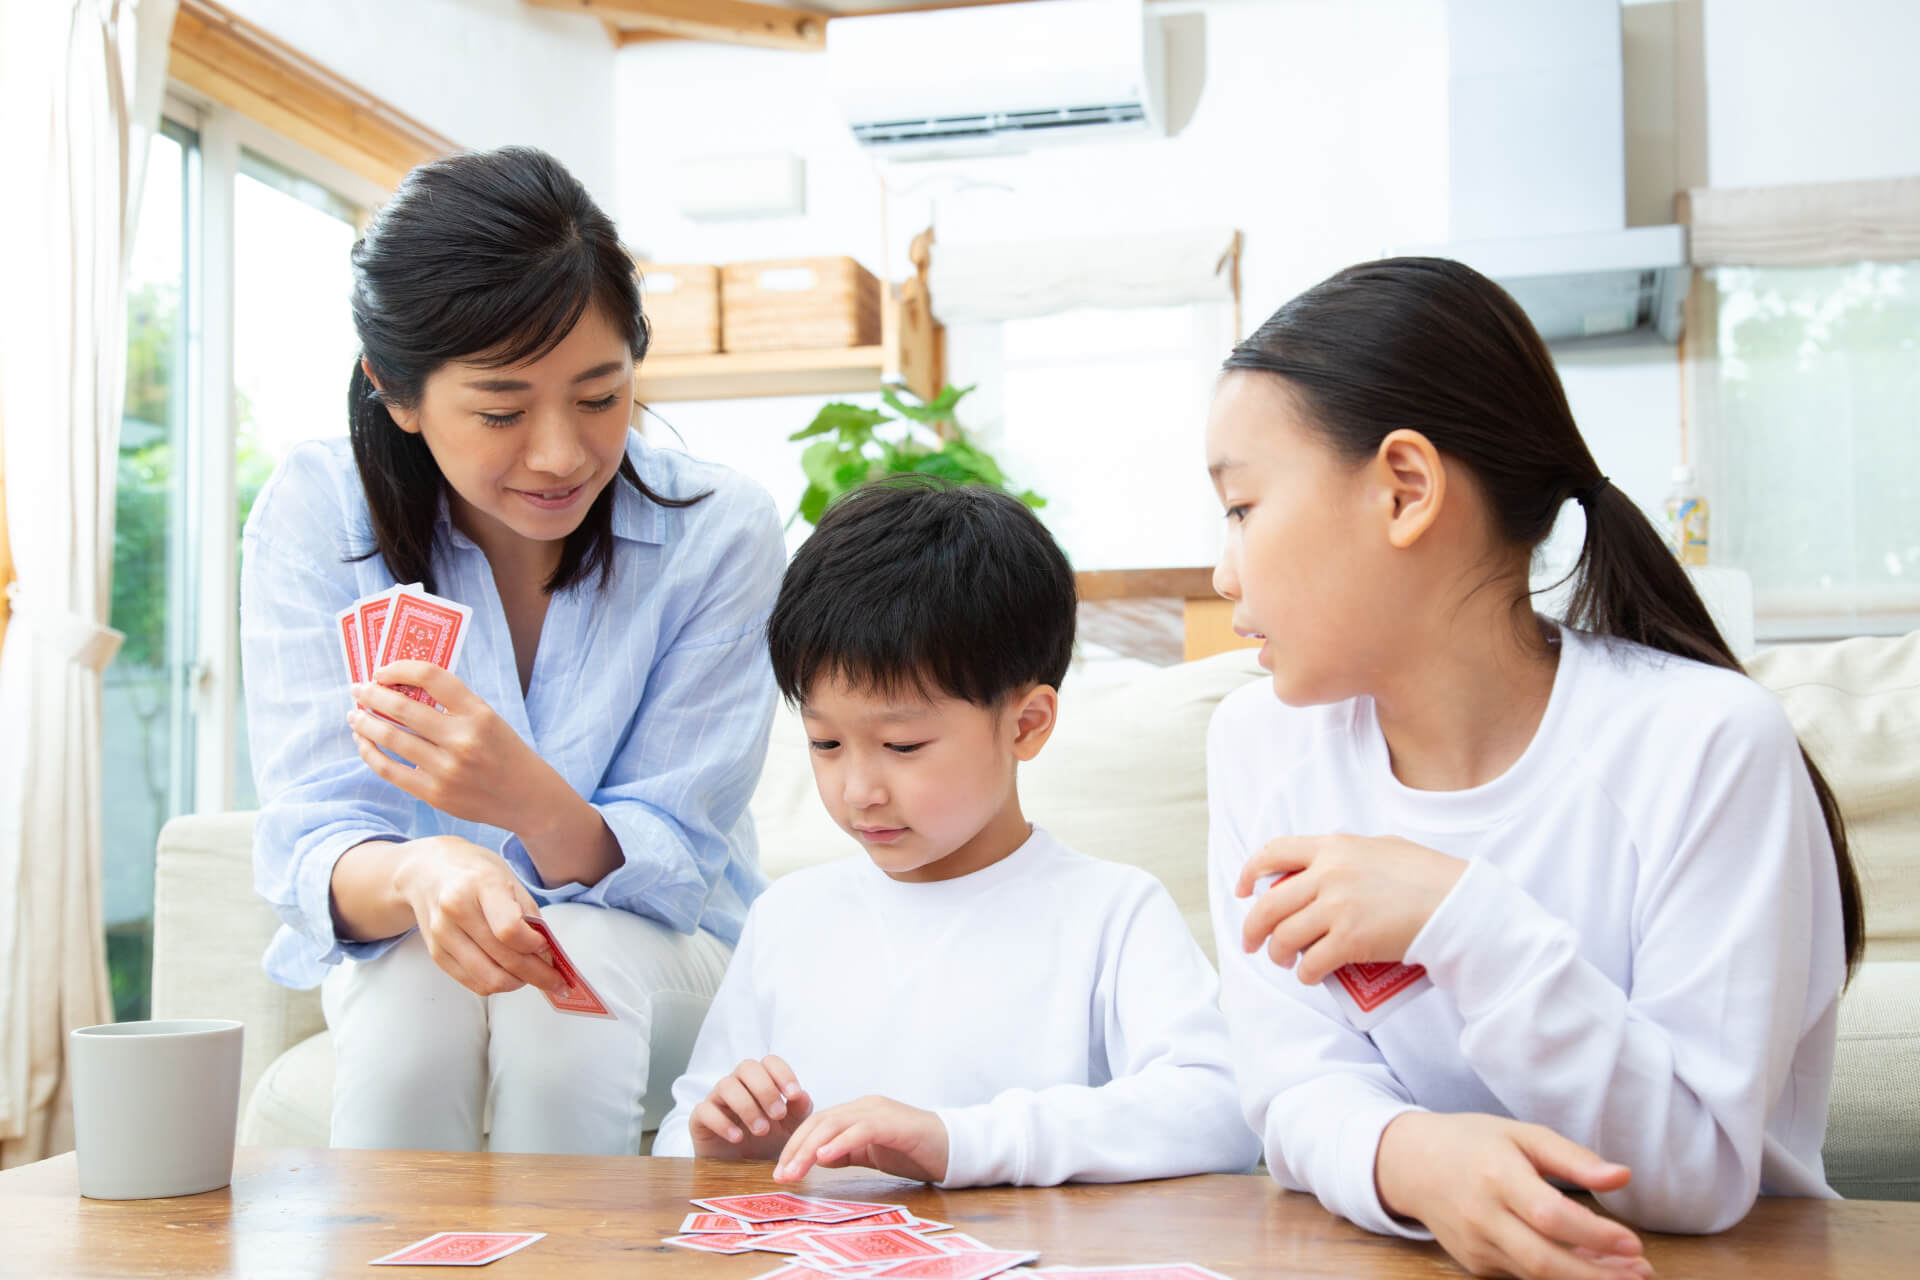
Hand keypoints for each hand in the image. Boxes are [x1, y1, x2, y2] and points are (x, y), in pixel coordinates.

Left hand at [348, 661, 564, 832]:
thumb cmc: (502, 750)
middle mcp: (463, 739)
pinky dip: (370, 753)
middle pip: (402, 708)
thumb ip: (451, 704)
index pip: (432, 676)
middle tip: (357, 689)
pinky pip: (390, 770)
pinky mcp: (435, 794)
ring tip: (355, 715)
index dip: (400, 668)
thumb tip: (398, 687)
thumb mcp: (487, 718)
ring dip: (365, 723)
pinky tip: (363, 742)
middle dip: (372, 695)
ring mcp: (447, 769)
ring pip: (390, 739)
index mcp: (478, 713)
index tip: (382, 671)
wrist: (526, 796)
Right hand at [393, 836, 564, 998]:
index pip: (509, 929)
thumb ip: (528, 915)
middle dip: (538, 976)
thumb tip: (547, 953)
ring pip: (488, 979)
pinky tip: (510, 976)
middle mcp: (455, 910)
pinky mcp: (437, 954)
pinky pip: (473, 983)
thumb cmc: (474, 873)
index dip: (534, 945)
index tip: (547, 947)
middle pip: (503, 959)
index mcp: (479, 885)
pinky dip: (497, 984)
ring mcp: (442, 935)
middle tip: (556, 980)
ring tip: (533, 976)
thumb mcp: (508, 879)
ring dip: (518, 984)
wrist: (428, 872)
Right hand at [689, 1056, 813, 1161]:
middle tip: (779, 1115)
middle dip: (765, 1089)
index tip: (794, 1095)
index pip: (769, 1061)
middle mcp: (737, 1083)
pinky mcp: (700, 1119)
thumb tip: (802, 1095)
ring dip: (747, 1106)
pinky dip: (722, 1123)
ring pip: (726, 1085)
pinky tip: (737, 1137)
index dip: (783, 1073)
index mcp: (760, 1080)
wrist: (743, 1168)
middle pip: (747, 1067)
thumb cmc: (767, 1141)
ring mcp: (716, 1099)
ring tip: (762, 1130)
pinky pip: (705, 1110)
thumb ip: (799, 1110)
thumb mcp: (790, 1128)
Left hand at [773, 1096, 948, 1184]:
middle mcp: (865, 1106)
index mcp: (858, 1112)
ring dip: (810, 1148)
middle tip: (782, 1175)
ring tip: (796, 1171)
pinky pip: (861, 1130)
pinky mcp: (893, 1123)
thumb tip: (819, 1157)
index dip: (796, 1145)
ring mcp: (879, 1111)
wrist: (954, 1149)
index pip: (817, 1124)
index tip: (782, 1172)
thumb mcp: (873, 1154)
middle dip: (796, 1148)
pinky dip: (840, 1142)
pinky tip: (825, 1157)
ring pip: (834, 1124)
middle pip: (820, 1122)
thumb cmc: (914, 1152)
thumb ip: (848, 1152)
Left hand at [1235, 834, 1465, 983]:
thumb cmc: (1427, 877)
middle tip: (1252, 942)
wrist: (1457, 906)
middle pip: (1269, 904)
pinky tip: (1310, 975)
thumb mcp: (1382, 847)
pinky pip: (1311, 963)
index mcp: (1334, 846)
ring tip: (1284, 960)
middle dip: (1254, 927)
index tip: (1243, 891)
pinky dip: (1306, 973)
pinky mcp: (1350, 940)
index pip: (1274, 851)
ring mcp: (1337, 907)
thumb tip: (1323, 865)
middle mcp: (1328, 874)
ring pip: (1285, 936)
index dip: (1250, 871)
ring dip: (1278, 953)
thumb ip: (1348, 854)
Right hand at [1377, 1112, 1649, 1279]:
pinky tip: (1589, 1267)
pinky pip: (1525, 1277)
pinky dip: (1561, 1277)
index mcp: (1496, 1177)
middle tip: (1642, 1274)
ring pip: (1538, 1277)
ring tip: (1628, 1274)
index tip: (1635, 1244)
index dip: (1596, 1236)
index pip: (1551, 1216)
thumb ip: (1572, 1157)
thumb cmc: (1472, 1143)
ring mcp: (1476, 1246)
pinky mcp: (1476, 1264)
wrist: (1411, 1165)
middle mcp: (1483, 1217)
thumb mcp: (1521, 1135)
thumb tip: (1623, 1176)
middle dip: (1598, 1277)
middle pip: (1545, 1262)